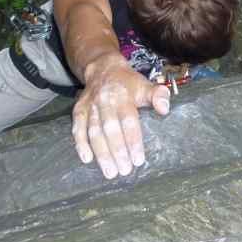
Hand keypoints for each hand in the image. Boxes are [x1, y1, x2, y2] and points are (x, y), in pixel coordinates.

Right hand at [72, 54, 170, 178]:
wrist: (103, 68)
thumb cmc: (128, 82)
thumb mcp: (145, 84)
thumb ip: (157, 95)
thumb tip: (164, 109)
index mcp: (123, 96)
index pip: (128, 120)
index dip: (133, 140)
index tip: (138, 160)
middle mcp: (104, 101)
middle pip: (110, 129)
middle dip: (117, 151)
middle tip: (125, 170)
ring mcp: (90, 106)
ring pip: (94, 132)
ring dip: (101, 153)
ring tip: (110, 172)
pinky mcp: (79, 110)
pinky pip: (78, 128)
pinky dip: (80, 144)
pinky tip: (87, 159)